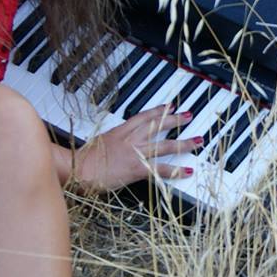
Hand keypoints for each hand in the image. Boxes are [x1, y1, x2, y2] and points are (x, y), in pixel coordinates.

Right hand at [66, 105, 203, 191]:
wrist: (79, 169)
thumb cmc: (85, 159)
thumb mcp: (100, 142)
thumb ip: (113, 140)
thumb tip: (118, 142)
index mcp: (120, 131)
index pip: (144, 117)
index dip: (158, 111)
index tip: (170, 106)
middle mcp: (131, 139)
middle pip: (158, 126)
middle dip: (175, 120)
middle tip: (188, 115)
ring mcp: (135, 153)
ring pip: (165, 145)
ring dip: (184, 143)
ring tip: (197, 141)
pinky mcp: (137, 169)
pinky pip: (161, 169)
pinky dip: (176, 170)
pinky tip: (187, 170)